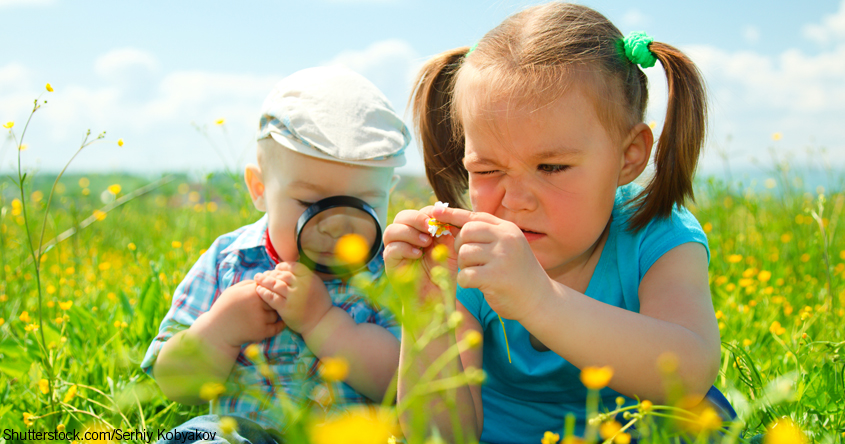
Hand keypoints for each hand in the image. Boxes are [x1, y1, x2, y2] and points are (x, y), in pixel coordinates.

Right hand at [195, 280, 285, 350]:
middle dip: (272, 303)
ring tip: (262, 317)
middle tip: (265, 306)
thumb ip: (250, 284)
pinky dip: (279, 325)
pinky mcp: (261, 332)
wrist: (216, 332)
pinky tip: (278, 323)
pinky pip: (277, 327)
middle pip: (275, 300)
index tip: (266, 295)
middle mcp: (257, 304)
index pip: (270, 287)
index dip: (269, 291)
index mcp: (251, 292)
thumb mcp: (233, 290)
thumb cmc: (225, 308)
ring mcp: (260, 318)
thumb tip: (266, 280)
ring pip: (275, 314)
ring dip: (272, 315)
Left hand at [254, 262, 331, 335]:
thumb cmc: (318, 304)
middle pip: (282, 275)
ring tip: (258, 279)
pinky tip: (259, 290)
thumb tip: (288, 269)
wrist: (321, 322)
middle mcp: (302, 286)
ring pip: (275, 285)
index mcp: (310, 278)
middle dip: (271, 273)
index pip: (293, 267)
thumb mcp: (317, 285)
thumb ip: (305, 277)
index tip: (276, 269)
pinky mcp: (286, 308)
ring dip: (265, 281)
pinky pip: (272, 298)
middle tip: (263, 274)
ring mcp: (294, 297)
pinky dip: (264, 293)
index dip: (282, 266)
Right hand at [382, 207, 458, 301]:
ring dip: (409, 233)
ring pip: (391, 230)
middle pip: (401, 217)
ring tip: (425, 243)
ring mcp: (395, 251)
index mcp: (419, 232)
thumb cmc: (444, 274)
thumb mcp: (451, 249)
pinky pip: (390, 250)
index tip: (442, 219)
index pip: (418, 213)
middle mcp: (405, 239)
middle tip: (431, 228)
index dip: (428, 213)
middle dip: (416, 219)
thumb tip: (446, 212)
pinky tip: (418, 255)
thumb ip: (449, 231)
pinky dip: (405, 249)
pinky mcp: (390, 265)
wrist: (436, 299)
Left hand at [430, 205, 552, 320]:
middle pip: (466, 233)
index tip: (435, 211)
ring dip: (465, 266)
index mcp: (507, 229)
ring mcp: (502, 256)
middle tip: (469, 260)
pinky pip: (465, 275)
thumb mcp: (507, 247)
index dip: (452, 214)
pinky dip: (466, 282)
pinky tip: (478, 285)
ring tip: (478, 274)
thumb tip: (453, 223)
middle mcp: (506, 238)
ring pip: (464, 254)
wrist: (540, 300)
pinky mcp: (496, 277)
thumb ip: (487, 235)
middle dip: (460, 247)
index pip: (475, 217)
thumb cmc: (518, 274)